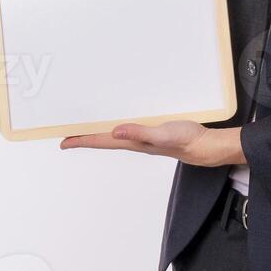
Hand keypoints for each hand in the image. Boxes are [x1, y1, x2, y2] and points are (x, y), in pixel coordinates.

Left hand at [60, 121, 243, 167]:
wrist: (206, 147)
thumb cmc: (187, 141)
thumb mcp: (163, 134)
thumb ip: (140, 133)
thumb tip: (115, 132)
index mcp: (134, 142)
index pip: (102, 141)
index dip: (82, 140)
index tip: (64, 141)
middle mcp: (136, 142)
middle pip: (104, 139)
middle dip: (85, 137)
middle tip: (68, 135)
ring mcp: (144, 139)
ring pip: (114, 136)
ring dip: (99, 133)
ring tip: (86, 130)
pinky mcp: (153, 133)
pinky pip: (128, 130)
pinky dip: (117, 127)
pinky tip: (118, 123)